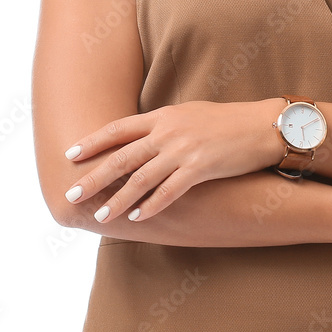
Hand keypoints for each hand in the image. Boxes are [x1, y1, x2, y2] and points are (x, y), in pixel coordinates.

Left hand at [62, 99, 282, 223]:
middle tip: (72, 194)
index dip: (93, 141)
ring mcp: (183, 149)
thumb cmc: (226, 121)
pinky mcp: (200, 167)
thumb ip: (164, 124)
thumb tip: (142, 137)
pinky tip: (138, 218)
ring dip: (119, 200)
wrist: (260, 125)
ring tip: (101, 216)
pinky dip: (151, 205)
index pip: (119, 128)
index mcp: (163, 115)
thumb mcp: (190, 114)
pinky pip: (169, 191)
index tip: (70, 154)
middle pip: (122, 156)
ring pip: (141, 178)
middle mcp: (168, 131)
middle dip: (94, 177)